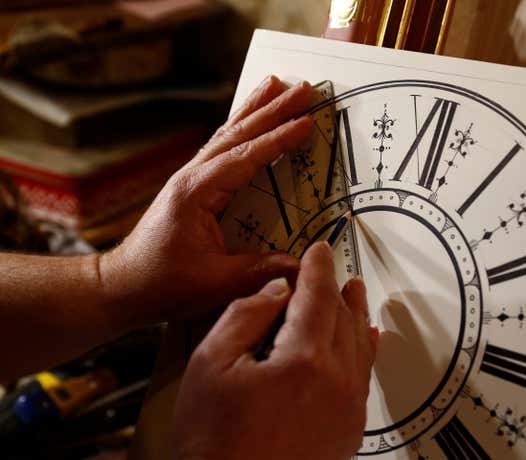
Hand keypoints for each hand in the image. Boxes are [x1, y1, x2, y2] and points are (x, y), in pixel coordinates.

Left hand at [98, 76, 314, 325]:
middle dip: (272, 109)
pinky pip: (221, 149)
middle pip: (237, 134)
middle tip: (302, 86)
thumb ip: (259, 270)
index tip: (307, 121)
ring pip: (227, 135)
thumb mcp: (215, 283)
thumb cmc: (163, 284)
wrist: (122, 285)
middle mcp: (192, 177)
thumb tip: (301, 265)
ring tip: (275, 84)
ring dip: (254, 110)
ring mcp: (190, 179)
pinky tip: (249, 121)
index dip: (279, 139)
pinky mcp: (191, 187)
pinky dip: (241, 129)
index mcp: (197, 193)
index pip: (246, 157)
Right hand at [173, 242, 378, 459]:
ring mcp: (348, 406)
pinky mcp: (349, 428)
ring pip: (360, 343)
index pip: (318, 295)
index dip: (318, 267)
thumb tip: (277, 290)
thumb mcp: (211, 364)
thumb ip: (246, 316)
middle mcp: (336, 380)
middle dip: (336, 286)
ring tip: (356, 293)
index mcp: (303, 358)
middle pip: (343, 316)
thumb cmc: (214, 440)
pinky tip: (368, 340)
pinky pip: (365, 376)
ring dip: (356, 313)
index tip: (320, 250)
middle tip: (333, 268)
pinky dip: (366, 350)